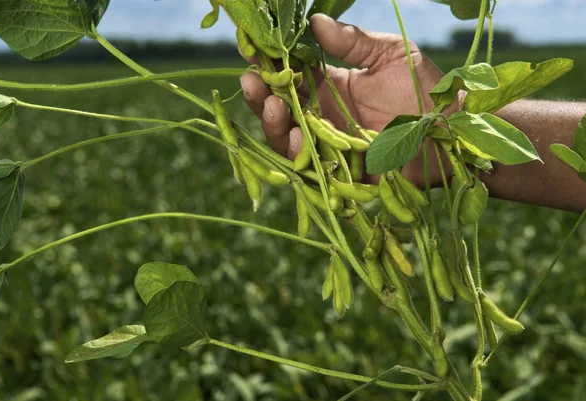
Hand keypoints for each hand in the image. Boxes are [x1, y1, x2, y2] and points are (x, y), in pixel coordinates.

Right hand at [240, 14, 453, 184]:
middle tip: (251, 80)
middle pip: (281, 108)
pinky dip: (298, 154)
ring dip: (273, 123)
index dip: (270, 64)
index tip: (252, 50)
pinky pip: (312, 167)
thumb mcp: (391, 54)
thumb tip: (313, 22)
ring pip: (288, 138)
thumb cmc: (426, 89)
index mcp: (332, 86)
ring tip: (271, 105)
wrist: (453, 132)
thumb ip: (354, 42)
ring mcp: (331, 145)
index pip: (290, 75)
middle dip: (261, 95)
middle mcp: (325, 116)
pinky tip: (293, 137)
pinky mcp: (341, 172)